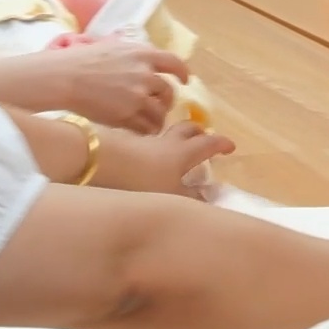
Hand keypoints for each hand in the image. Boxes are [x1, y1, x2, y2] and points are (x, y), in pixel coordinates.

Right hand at [26, 41, 192, 133]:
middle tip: (159, 106)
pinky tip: (139, 132)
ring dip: (157, 119)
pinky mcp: (126, 116)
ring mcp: (137, 96)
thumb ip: (133, 56)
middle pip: (168, 92)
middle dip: (166, 101)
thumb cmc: (80, 60)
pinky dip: (146, 131)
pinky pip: (146, 128)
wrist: (62, 78)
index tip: (185, 80)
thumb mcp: (113, 48)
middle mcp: (145, 74)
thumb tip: (144, 61)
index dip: (183, 72)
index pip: (174, 62)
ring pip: (160, 113)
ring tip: (150, 123)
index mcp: (143, 54)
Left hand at [96, 120, 235, 197]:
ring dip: (175, 137)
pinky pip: (145, 142)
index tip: (230, 147)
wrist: (98, 163)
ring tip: (175, 147)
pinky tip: (146, 159)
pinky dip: (152, 147)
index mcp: (183, 153)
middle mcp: (166, 142)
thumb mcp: (170, 196)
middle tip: (204, 137)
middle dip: (199, 131)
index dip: (222, 144)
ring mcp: (143, 141)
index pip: (209, 144)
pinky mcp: (123, 144)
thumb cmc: (139, 181)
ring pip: (165, 134)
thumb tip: (207, 199)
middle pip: (187, 129)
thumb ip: (190, 198)